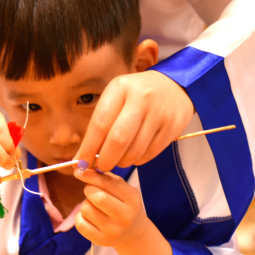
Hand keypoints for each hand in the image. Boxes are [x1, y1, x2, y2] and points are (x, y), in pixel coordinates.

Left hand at [74, 168, 147, 247]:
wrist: (133, 233)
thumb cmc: (124, 205)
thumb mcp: (122, 189)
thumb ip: (105, 178)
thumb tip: (83, 170)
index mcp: (132, 198)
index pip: (106, 183)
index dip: (90, 176)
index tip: (80, 172)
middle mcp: (125, 216)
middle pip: (96, 197)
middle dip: (89, 190)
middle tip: (92, 192)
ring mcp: (113, 230)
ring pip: (86, 209)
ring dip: (85, 204)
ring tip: (95, 207)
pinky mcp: (102, 240)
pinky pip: (80, 224)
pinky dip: (81, 217)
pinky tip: (90, 218)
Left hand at [75, 70, 192, 171]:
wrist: (173, 86)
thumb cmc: (135, 96)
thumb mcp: (116, 99)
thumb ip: (100, 125)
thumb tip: (82, 158)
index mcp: (120, 88)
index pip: (100, 124)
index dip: (88, 148)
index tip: (81, 163)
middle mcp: (141, 98)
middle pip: (118, 139)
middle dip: (105, 160)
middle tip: (100, 168)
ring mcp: (159, 112)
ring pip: (135, 150)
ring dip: (122, 162)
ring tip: (117, 160)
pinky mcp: (173, 126)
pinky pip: (150, 153)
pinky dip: (138, 160)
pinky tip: (134, 155)